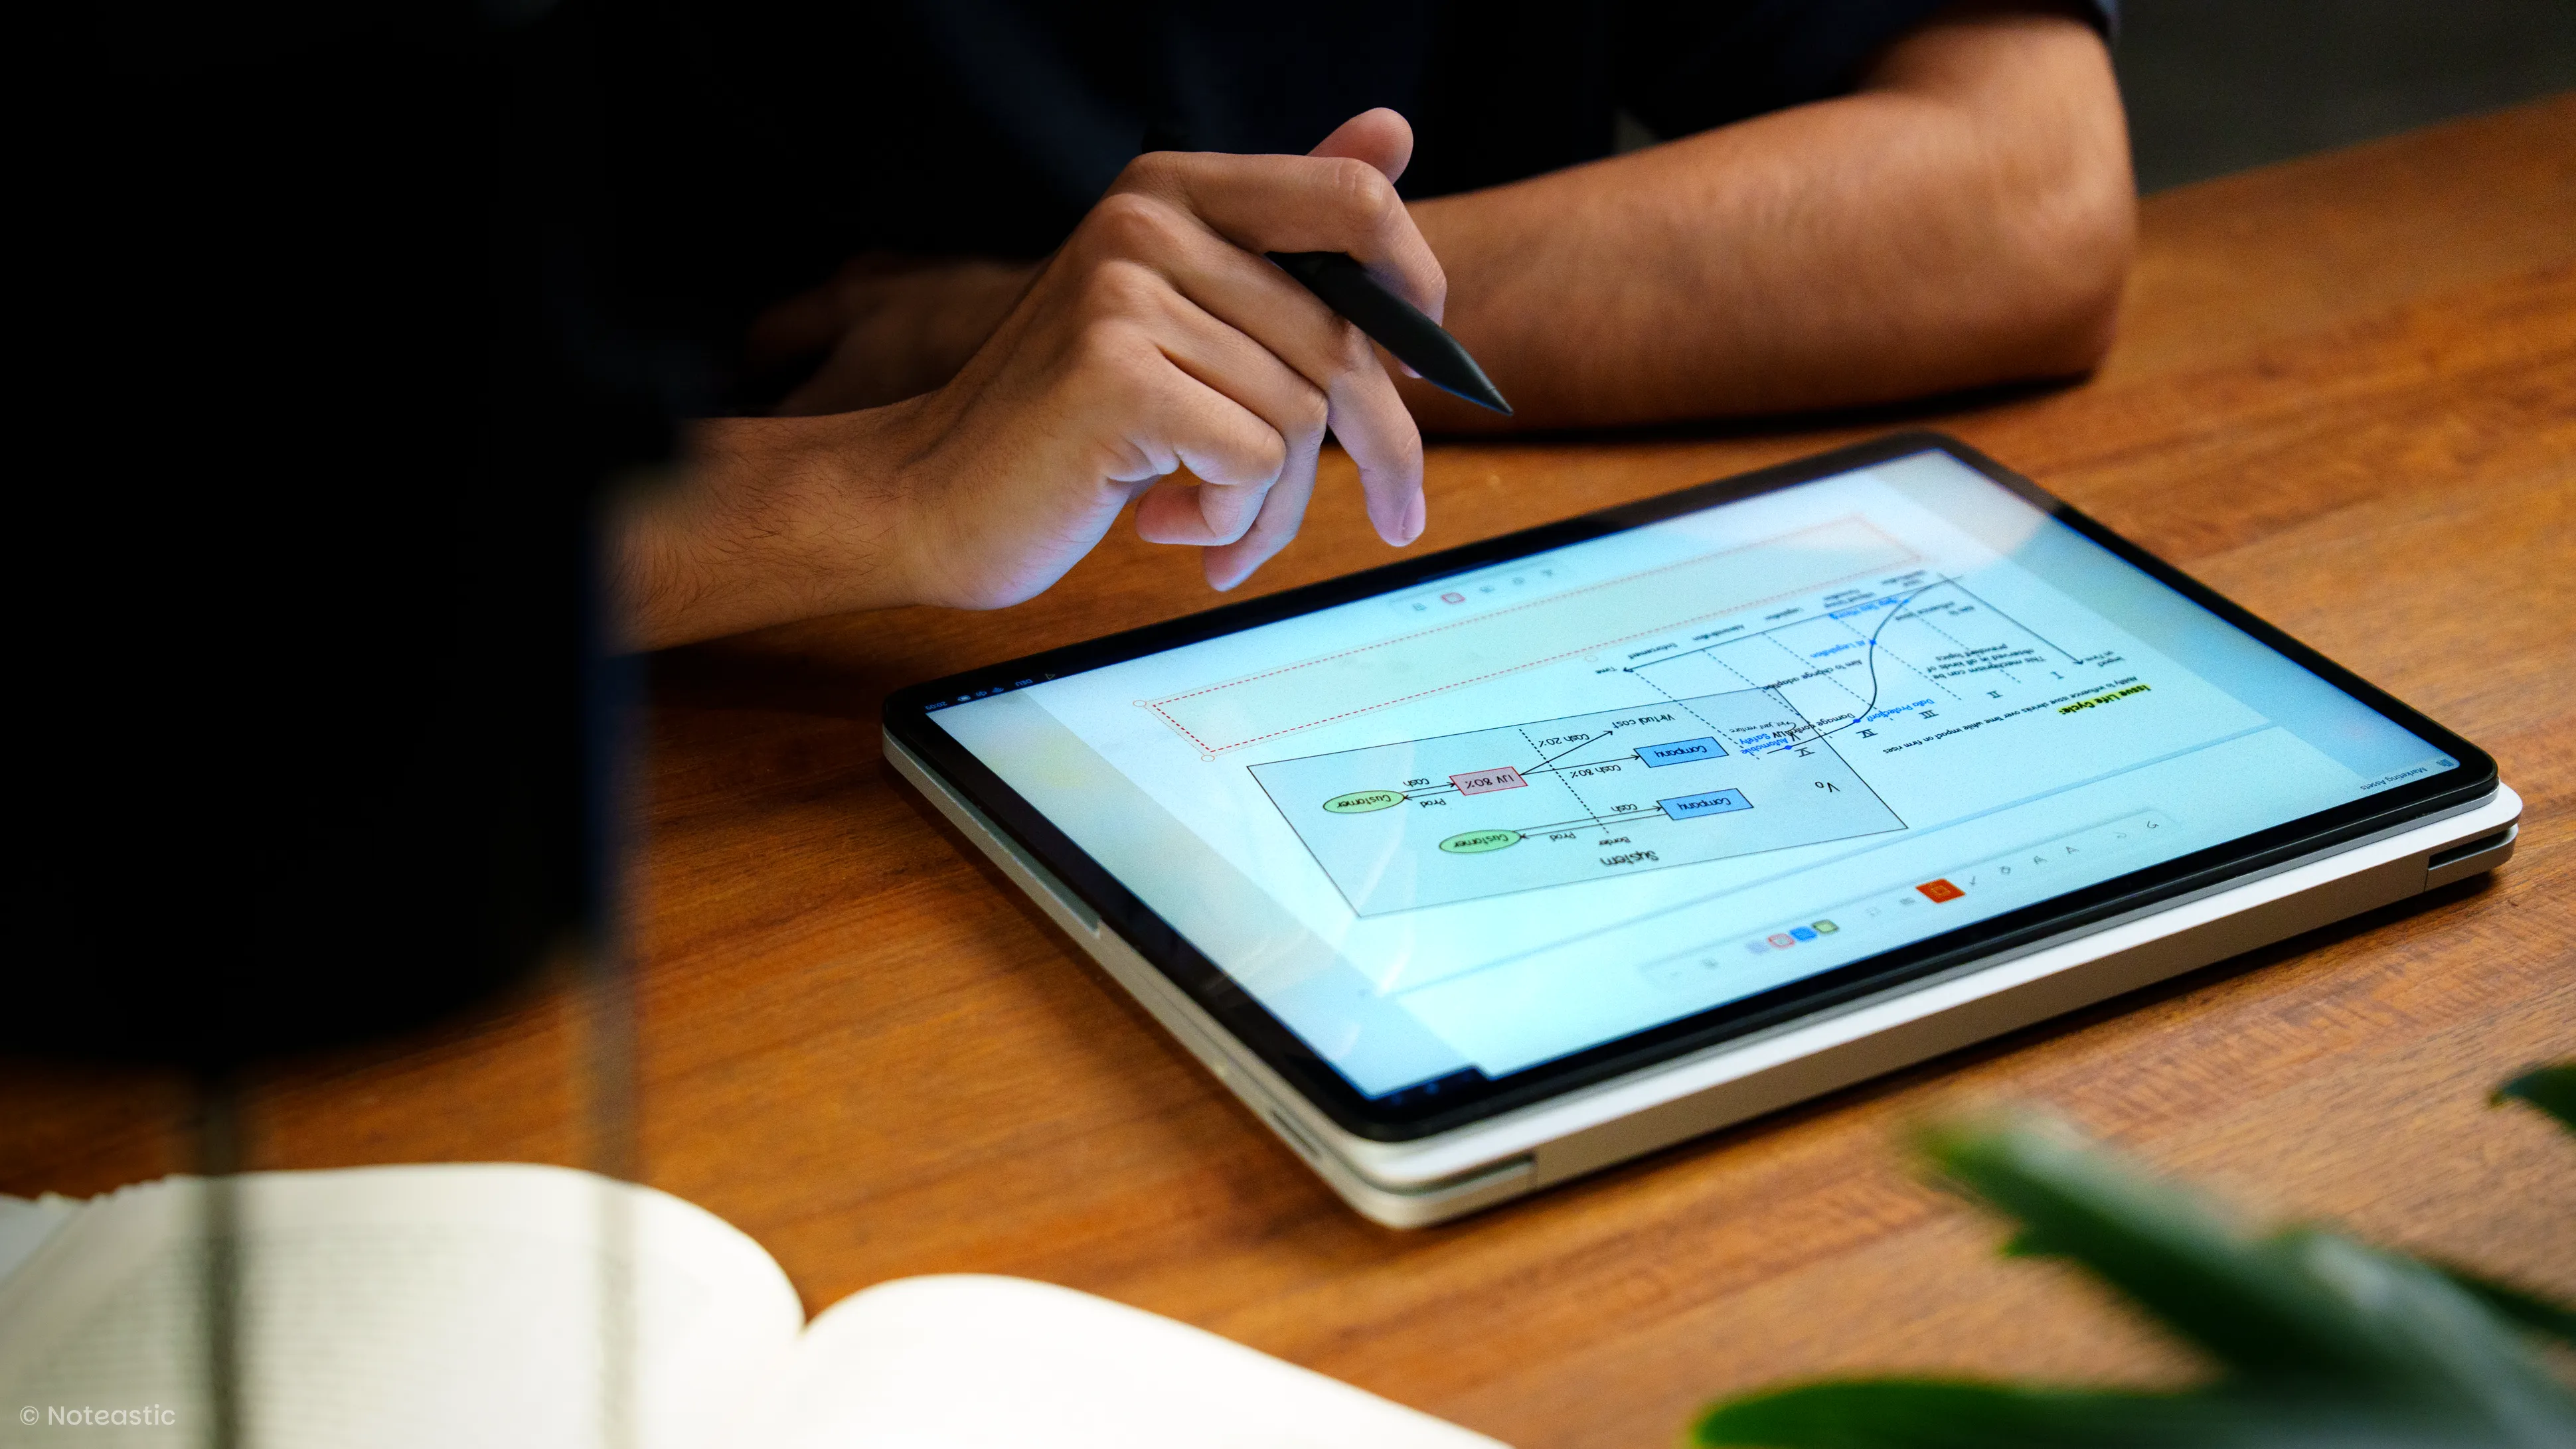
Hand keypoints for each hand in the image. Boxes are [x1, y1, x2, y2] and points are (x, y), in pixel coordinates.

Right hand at [619, 110, 1441, 645]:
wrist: (928, 498)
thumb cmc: (1065, 428)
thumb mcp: (1180, 321)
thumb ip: (1283, 243)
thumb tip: (1391, 133)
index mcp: (1170, 189)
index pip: (1352, 202)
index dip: (1413, 289)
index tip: (1418, 376)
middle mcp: (1146, 221)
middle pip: (1342, 341)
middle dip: (1380, 449)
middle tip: (1394, 515)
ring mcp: (1127, 293)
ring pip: (1302, 419)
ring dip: (1278, 507)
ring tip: (1220, 531)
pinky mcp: (1118, 376)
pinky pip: (1253, 463)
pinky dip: (1232, 522)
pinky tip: (1170, 528)